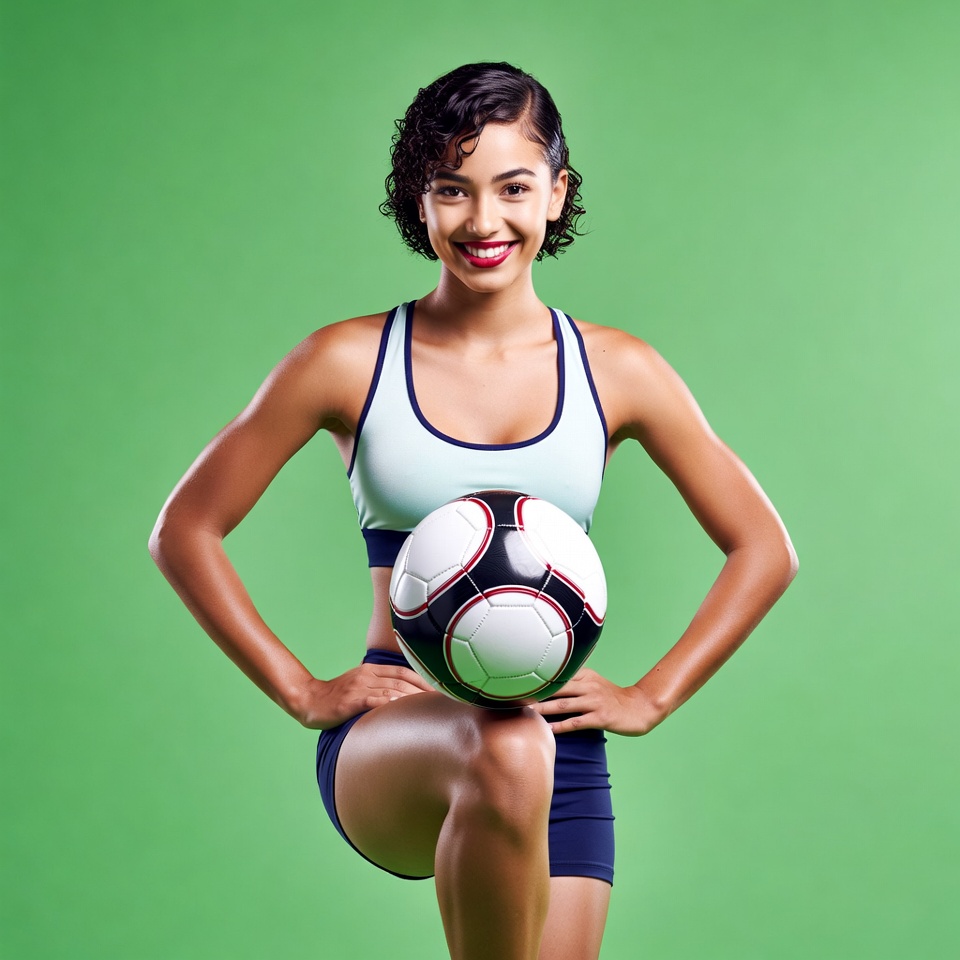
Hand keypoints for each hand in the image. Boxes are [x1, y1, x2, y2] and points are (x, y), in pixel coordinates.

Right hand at [293, 662, 434, 729]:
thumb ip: (379, 685)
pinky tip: (402, 710)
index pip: (403, 671)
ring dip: (412, 698)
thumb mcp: (359, 684)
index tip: (439, 690)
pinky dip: (390, 704)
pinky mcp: (351, 701)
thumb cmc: (337, 696)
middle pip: (401, 681)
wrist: (309, 700)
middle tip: (440, 702)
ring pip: (391, 690)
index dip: (422, 680)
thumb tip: (402, 696)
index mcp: (371, 669)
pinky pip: (374, 701)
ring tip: (429, 707)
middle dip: (423, 691)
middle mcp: (367, 675)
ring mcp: (359, 687)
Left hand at [531, 668, 666, 736]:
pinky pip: (575, 722)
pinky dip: (560, 726)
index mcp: (585, 674)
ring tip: (525, 713)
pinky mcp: (600, 717)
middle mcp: (588, 685)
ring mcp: (594, 701)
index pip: (557, 674)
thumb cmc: (614, 697)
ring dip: (542, 709)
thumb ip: (575, 679)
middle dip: (535, 693)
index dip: (537, 677)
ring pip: (563, 705)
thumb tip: (550, 679)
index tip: (518, 682)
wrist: (641, 707)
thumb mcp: (594, 681)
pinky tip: (547, 730)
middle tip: (513, 697)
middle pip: (556, 688)